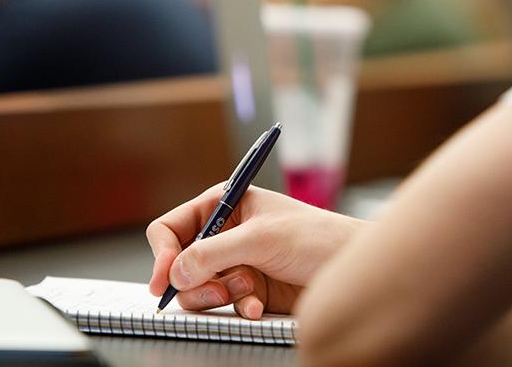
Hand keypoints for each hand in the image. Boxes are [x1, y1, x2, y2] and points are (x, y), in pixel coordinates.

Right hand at [146, 185, 363, 319]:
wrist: (349, 267)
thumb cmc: (315, 237)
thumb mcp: (261, 239)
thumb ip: (213, 253)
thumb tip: (175, 272)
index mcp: (224, 205)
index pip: (171, 228)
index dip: (162, 253)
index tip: (162, 281)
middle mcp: (224, 234)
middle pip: (179, 265)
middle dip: (196, 281)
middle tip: (218, 291)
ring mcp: (234, 263)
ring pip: (198, 289)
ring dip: (221, 294)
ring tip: (248, 289)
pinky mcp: (247, 289)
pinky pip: (224, 305)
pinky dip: (239, 306)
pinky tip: (259, 305)